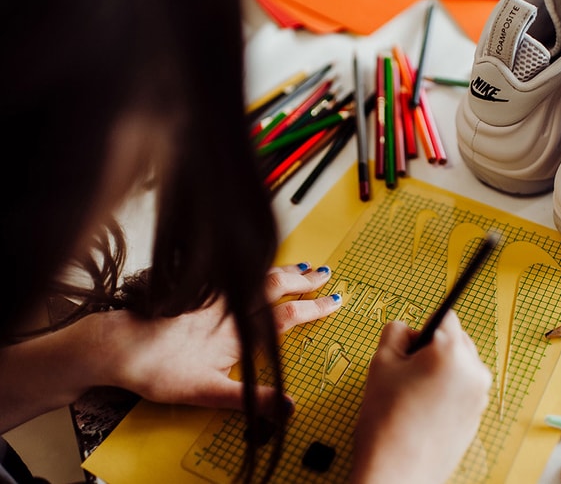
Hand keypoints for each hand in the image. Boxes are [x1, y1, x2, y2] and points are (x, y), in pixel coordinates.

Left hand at [102, 262, 340, 409]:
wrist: (116, 345)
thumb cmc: (156, 368)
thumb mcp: (206, 392)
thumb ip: (250, 399)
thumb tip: (287, 407)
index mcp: (239, 332)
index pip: (287, 316)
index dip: (313, 308)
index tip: (334, 301)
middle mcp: (230, 309)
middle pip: (276, 287)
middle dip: (305, 281)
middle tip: (326, 274)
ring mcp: (214, 297)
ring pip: (257, 276)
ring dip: (283, 270)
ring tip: (301, 265)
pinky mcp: (198, 290)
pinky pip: (234, 272)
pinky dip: (253, 266)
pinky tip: (253, 264)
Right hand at [351, 311, 491, 483]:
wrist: (396, 474)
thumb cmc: (387, 421)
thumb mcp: (380, 362)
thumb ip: (395, 332)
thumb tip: (408, 330)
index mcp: (453, 353)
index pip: (445, 316)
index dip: (422, 327)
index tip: (410, 344)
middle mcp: (474, 372)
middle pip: (456, 340)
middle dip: (433, 348)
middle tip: (406, 372)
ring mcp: (479, 397)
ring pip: (460, 366)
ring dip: (440, 370)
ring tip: (412, 395)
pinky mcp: (477, 417)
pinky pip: (462, 390)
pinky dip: (446, 392)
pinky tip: (423, 411)